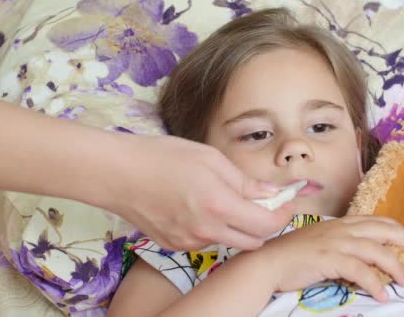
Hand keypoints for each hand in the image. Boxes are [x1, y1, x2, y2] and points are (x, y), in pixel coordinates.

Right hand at [94, 134, 294, 250]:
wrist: (117, 174)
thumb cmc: (161, 157)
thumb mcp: (210, 158)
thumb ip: (244, 181)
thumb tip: (271, 194)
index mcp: (219, 205)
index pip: (267, 225)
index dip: (283, 215)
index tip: (286, 203)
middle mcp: (207, 231)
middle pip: (253, 241)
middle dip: (265, 225)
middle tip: (263, 203)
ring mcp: (189, 242)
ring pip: (229, 241)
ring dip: (238, 226)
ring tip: (224, 199)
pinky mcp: (174, 245)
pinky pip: (206, 241)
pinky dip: (214, 229)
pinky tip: (199, 207)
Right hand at [258, 215, 403, 301]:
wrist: (269, 261)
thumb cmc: (292, 255)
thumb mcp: (320, 243)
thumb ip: (340, 244)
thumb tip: (360, 256)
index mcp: (340, 223)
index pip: (377, 220)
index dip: (399, 228)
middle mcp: (341, 229)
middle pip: (383, 230)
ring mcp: (336, 242)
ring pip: (377, 251)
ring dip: (396, 267)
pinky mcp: (330, 258)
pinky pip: (360, 271)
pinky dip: (375, 284)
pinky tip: (382, 296)